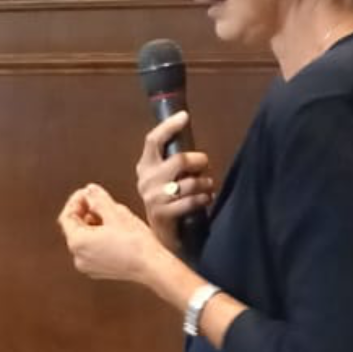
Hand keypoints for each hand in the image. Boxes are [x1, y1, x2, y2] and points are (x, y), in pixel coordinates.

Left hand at [58, 184, 172, 284]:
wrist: (153, 267)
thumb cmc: (136, 242)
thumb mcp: (116, 213)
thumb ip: (99, 199)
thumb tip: (89, 190)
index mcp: (78, 243)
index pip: (66, 217)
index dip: (76, 201)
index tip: (88, 192)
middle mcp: (78, 257)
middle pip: (74, 228)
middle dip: (85, 212)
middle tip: (101, 201)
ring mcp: (87, 266)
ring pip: (84, 238)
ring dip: (93, 224)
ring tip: (111, 215)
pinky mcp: (98, 271)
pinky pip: (92, 249)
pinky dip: (98, 237)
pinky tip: (114, 230)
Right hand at [134, 112, 215, 241]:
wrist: (162, 234)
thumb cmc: (169, 200)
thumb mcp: (167, 177)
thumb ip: (175, 159)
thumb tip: (190, 135)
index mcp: (145, 166)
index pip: (153, 140)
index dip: (169, 127)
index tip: (184, 116)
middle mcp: (146, 180)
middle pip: (179, 160)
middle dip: (199, 162)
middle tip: (203, 168)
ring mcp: (153, 197)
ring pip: (189, 182)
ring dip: (205, 183)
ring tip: (207, 187)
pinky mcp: (162, 213)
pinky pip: (192, 200)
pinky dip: (204, 198)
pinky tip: (205, 199)